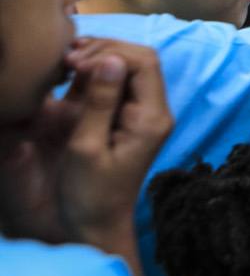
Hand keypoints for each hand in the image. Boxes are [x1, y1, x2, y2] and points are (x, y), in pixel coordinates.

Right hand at [0, 40, 174, 251]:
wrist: (99, 224)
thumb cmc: (89, 194)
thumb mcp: (86, 146)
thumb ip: (100, 102)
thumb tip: (111, 60)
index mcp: (152, 118)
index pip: (144, 62)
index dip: (109, 53)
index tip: (74, 64)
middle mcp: (156, 112)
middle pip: (140, 59)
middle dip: (105, 51)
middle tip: (66, 60)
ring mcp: (145, 114)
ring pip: (130, 68)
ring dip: (100, 58)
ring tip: (66, 62)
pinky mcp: (131, 118)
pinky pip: (120, 84)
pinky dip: (98, 72)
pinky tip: (73, 72)